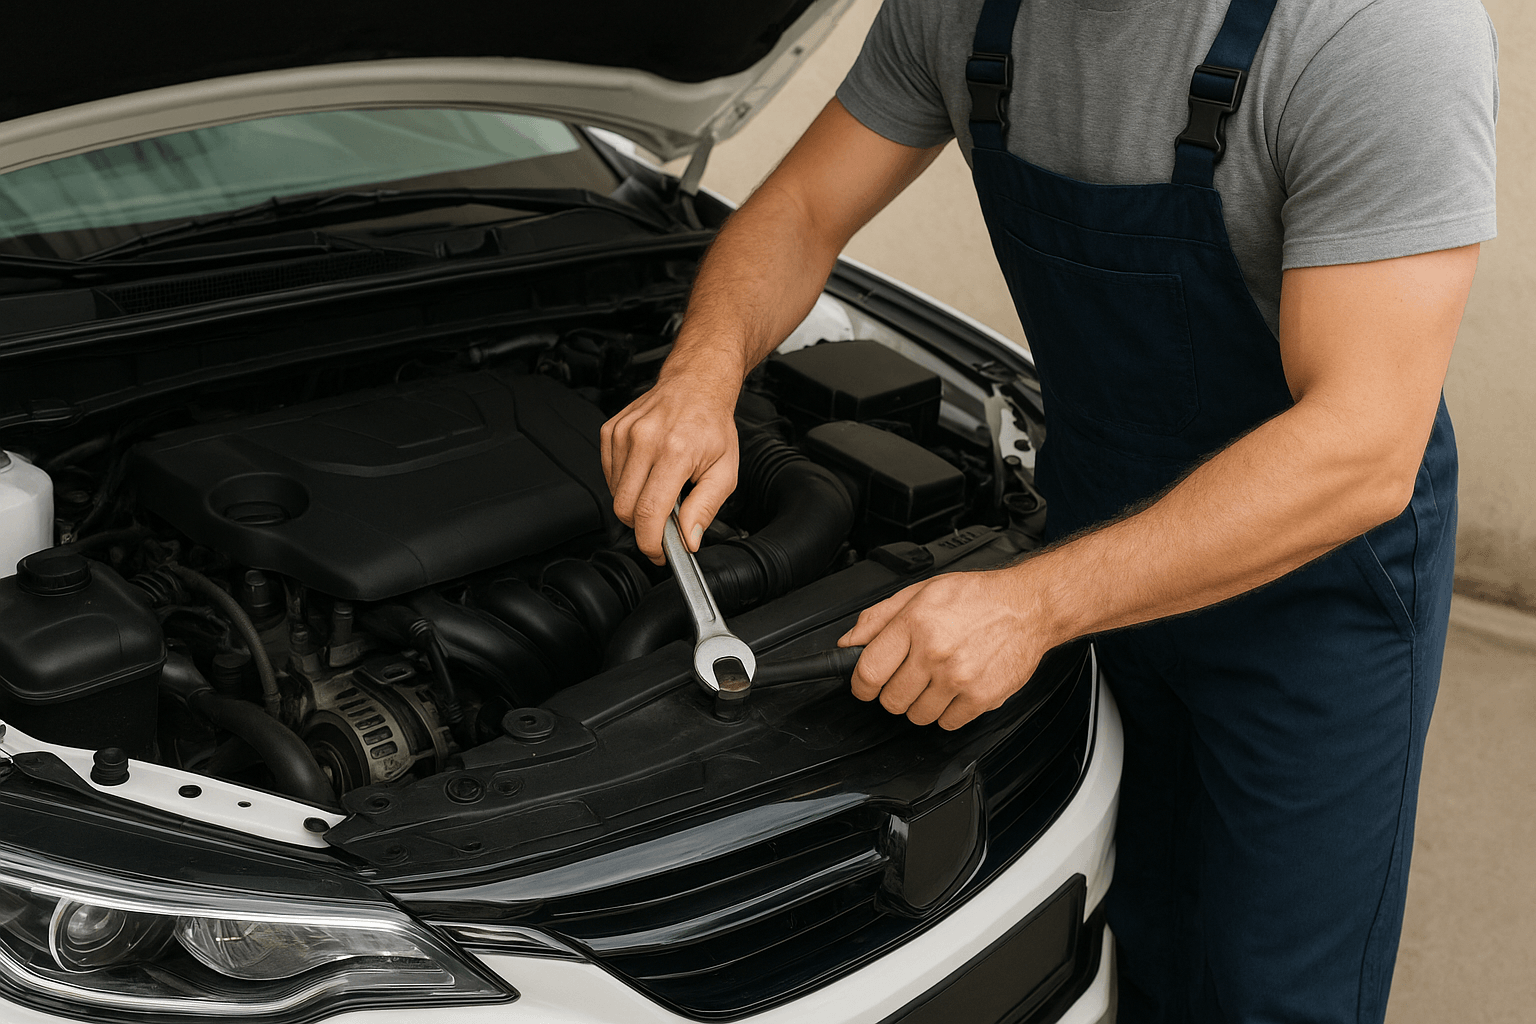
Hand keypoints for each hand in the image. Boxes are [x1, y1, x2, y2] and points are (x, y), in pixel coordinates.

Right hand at [601, 371, 739, 563]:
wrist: (696, 384)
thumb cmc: (712, 425)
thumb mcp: (725, 471)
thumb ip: (705, 508)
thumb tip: (689, 538)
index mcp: (675, 451)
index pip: (648, 511)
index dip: (650, 542)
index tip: (659, 552)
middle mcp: (645, 439)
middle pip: (625, 508)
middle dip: (642, 527)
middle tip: (662, 526)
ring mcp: (623, 433)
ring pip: (615, 493)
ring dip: (635, 503)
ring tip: (660, 488)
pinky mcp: (610, 431)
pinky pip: (609, 474)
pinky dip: (625, 484)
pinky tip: (646, 473)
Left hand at [838, 567, 1054, 729]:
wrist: (1028, 607)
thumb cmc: (976, 598)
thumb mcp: (920, 592)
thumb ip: (878, 618)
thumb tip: (848, 644)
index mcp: (915, 623)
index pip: (868, 671)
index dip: (860, 684)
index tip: (865, 686)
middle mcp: (935, 652)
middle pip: (890, 700)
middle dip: (893, 692)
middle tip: (908, 676)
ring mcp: (959, 678)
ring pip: (916, 716)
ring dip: (920, 704)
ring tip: (935, 680)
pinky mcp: (981, 698)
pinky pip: (947, 723)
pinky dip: (947, 711)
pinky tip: (955, 688)